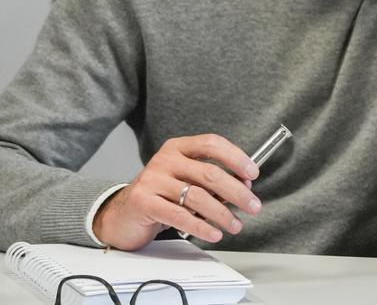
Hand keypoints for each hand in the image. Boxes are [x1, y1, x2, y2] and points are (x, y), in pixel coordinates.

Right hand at [93, 134, 262, 249]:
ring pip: (198, 196)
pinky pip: (180, 215)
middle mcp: (165, 160)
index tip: (252, 174)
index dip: (236, 157)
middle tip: (253, 206)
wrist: (122, 214)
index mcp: (178, 148)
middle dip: (237, 192)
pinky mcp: (143, 202)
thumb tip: (245, 186)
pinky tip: (214, 233)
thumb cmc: (161, 196)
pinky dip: (202, 227)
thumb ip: (213, 181)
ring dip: (222, 213)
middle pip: (209, 173)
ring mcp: (152, 179)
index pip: (212, 144)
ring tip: (235, 225)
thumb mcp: (187, 181)